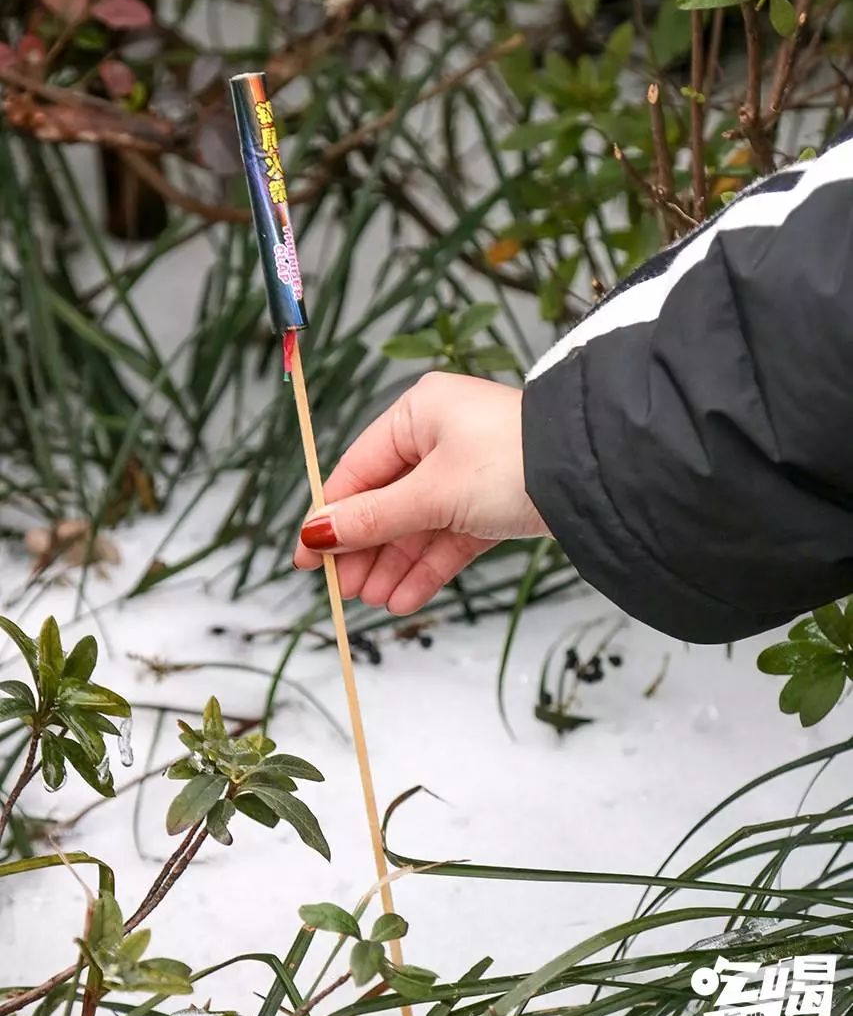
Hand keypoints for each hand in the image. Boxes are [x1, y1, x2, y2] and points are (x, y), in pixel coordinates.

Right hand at [293, 372, 549, 614]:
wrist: (594, 478)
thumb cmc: (512, 463)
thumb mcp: (432, 494)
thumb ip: (372, 519)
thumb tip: (315, 536)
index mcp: (419, 413)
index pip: (358, 470)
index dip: (330, 517)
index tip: (307, 559)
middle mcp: (441, 437)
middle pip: (386, 501)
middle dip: (366, 550)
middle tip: (344, 592)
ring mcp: (469, 471)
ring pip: (418, 525)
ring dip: (396, 565)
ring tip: (376, 602)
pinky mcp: (494, 503)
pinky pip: (450, 537)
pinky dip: (429, 567)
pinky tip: (405, 598)